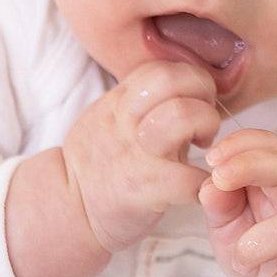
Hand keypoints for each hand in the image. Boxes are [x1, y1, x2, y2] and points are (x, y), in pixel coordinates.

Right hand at [62, 60, 219, 253]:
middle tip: (205, 121)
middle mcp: (126, 120)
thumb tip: (188, 88)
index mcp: (120, 100)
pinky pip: (188, 178)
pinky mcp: (145, 189)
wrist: (69, 209)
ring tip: (202, 146)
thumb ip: (142, 100)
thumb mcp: (109, 117)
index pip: (162, 68)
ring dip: (207, 127)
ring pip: (182, 116)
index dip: (189, 79)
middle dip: (203, 94)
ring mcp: (135, 153)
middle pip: (173, 79)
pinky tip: (201, 185)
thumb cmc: (99, 162)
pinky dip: (204, 181)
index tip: (195, 102)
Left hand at [198, 128, 276, 276]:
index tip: (211, 158)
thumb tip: (210, 185)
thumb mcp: (229, 228)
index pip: (270, 148)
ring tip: (241, 255)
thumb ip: (220, 205)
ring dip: (261, 240)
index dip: (242, 144)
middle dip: (251, 165)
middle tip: (219, 177)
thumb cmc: (259, 256)